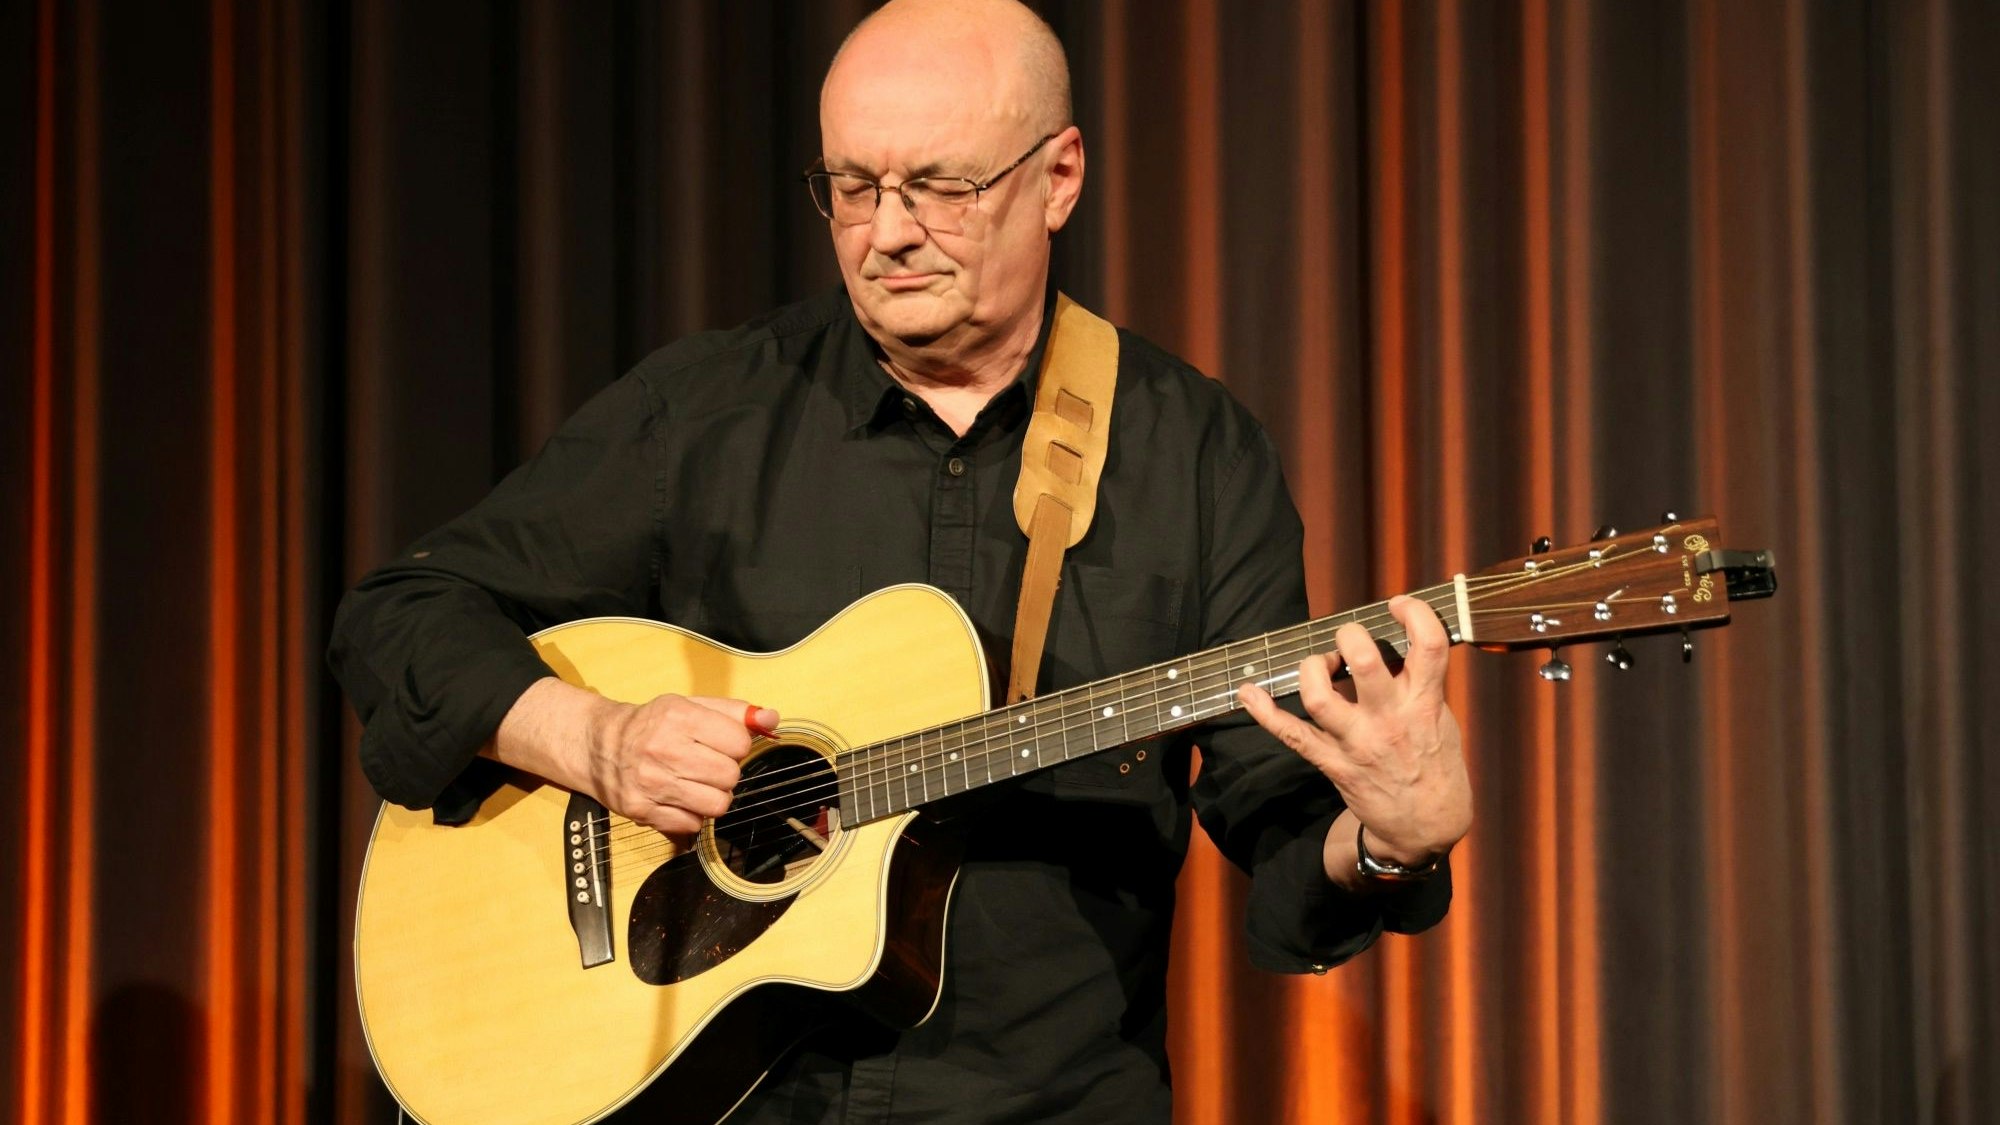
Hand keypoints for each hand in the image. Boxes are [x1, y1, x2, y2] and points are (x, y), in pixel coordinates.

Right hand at [580, 694, 778, 836]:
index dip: (737, 745)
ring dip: (714, 797)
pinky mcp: (642, 810)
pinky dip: (692, 815)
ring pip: (716, 805)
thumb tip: (771, 718)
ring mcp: (651, 783)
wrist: (598, 745)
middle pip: (730, 776)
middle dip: (726, 772)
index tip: (723, 744)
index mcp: (678, 717)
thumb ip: (734, 712)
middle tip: (708, 765)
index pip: (739, 742)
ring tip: (697, 784)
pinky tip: (679, 798)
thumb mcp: (690, 706)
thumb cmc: (650, 724)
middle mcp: (663, 749)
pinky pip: (692, 825)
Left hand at [1237, 595, 1471, 872]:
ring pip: (1319, 695)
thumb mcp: (1441, 719)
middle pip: (1365, 661)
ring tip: (1321, 666)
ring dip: (1312, 668)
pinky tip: (1247, 692)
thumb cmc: (1436, 766)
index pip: (1428, 645)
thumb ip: (1418, 684)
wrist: (1426, 828)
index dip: (1413, 613)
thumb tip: (1391, 643)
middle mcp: (1390, 720)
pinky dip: (1264, 712)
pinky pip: (1291, 735)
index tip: (1398, 604)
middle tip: (1348, 639)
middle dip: (1350, 636)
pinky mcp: (1333, 762)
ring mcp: (1358, 743)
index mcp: (1425, 704)